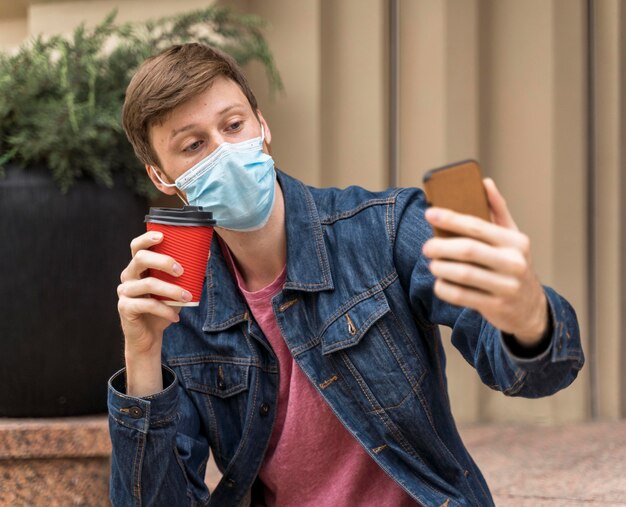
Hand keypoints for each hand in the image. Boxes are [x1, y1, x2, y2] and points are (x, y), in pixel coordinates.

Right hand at [117, 231, 189, 357]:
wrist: (150, 335)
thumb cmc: (163, 307)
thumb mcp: (176, 288)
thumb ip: (186, 273)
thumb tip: (206, 254)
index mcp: (139, 267)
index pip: (137, 246)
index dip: (147, 238)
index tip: (163, 236)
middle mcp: (129, 275)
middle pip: (141, 258)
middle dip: (163, 261)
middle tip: (181, 270)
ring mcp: (124, 291)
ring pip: (148, 283)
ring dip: (171, 290)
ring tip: (187, 297)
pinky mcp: (125, 308)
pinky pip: (147, 305)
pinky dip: (165, 310)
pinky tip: (176, 316)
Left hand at [422, 178, 547, 345]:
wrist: (530, 308)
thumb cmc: (514, 265)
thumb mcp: (512, 238)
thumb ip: (498, 211)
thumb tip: (484, 182)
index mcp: (516, 242)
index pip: (477, 226)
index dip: (450, 219)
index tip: (429, 213)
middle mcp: (514, 263)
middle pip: (468, 250)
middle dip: (441, 246)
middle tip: (427, 247)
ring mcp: (507, 286)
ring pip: (463, 274)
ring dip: (441, 268)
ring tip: (432, 264)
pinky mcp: (496, 307)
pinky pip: (461, 296)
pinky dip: (444, 288)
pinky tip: (439, 283)